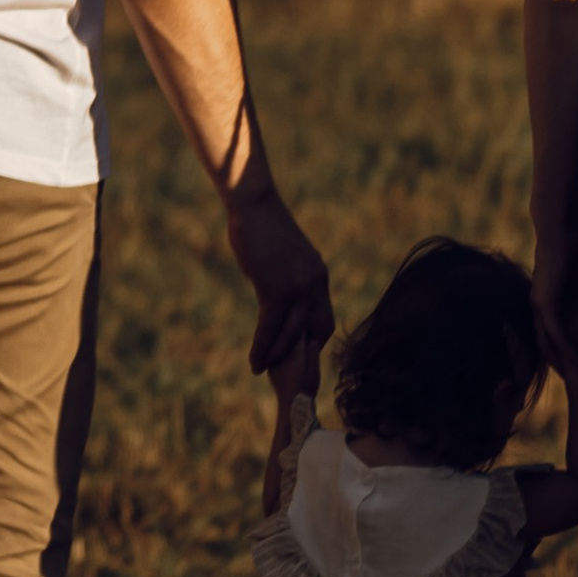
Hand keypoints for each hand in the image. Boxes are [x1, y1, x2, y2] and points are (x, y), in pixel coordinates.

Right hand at [228, 187, 332, 375]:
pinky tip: (254, 362)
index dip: (313, 337)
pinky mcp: (277, 289)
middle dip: (302, 353)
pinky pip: (271, 327)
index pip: (323, 316)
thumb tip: (276, 289)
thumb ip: (286, 276)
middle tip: (286, 371)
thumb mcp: (282, 256)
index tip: (299, 352)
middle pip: (316, 329)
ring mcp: (298, 287)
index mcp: (318, 274)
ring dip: (277, 356)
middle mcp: (315, 283)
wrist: (254, 205)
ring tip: (262, 371)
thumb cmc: (262, 226)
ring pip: (291, 334)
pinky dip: (263, 348)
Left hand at [531, 199, 577, 371]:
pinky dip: (568, 349)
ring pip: (552, 342)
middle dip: (570, 361)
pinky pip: (555, 333)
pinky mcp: (544, 301)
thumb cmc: (577, 244)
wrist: (562, 223)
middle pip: (553, 342)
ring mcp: (540, 304)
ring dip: (569, 361)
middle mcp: (542, 305)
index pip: (563, 331)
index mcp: (553, 299)